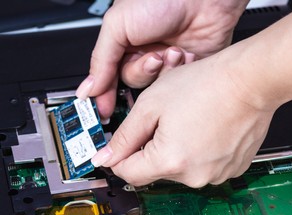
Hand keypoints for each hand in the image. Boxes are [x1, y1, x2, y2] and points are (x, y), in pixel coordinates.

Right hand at [76, 0, 248, 119]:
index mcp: (124, 44)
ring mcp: (166, 64)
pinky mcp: (185, 71)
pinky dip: (180, 70)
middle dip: (143, 72)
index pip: (109, 78)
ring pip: (155, 87)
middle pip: (133, 84)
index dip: (105, 95)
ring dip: (163, 69)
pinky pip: (176, 86)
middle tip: (151, 60)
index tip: (103, 111)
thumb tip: (90, 88)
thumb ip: (101, 59)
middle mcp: (144, 55)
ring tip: (172, 50)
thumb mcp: (119, 24)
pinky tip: (185, 54)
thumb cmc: (163, 0)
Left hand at [91, 52, 276, 187]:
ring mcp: (216, 175)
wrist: (250, 80)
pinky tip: (206, 129)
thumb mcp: (151, 104)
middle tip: (164, 120)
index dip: (120, 157)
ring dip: (177, 149)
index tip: (122, 146)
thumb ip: (124, 136)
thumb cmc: (207, 85)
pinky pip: (204, 165)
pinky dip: (199, 151)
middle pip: (156, 170)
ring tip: (189, 121)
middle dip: (152, 148)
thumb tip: (106, 158)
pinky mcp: (231, 169)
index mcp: (170, 161)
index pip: (129, 173)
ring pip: (181, 168)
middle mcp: (194, 176)